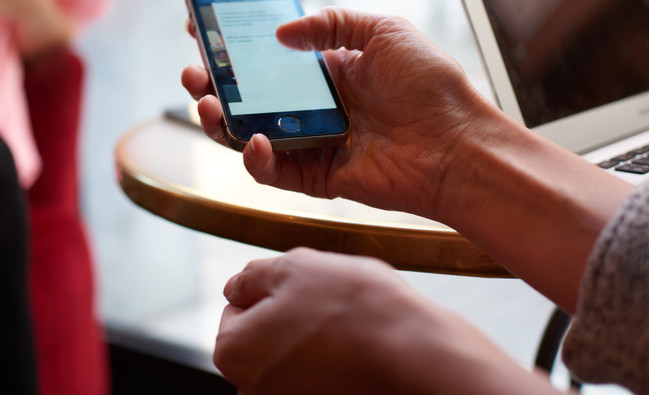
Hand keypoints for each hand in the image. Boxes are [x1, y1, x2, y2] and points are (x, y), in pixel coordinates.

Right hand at [181, 8, 500, 219]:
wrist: (459, 144)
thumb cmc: (431, 85)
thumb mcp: (383, 32)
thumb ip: (331, 24)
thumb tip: (279, 33)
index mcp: (327, 70)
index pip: (267, 56)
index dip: (232, 44)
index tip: (200, 28)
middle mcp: (313, 106)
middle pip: (248, 96)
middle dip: (213, 82)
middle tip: (194, 70)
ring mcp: (311, 142)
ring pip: (249, 133)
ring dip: (220, 119)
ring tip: (208, 101)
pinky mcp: (315, 177)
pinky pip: (271, 171)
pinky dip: (254, 158)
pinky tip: (253, 140)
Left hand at [215, 248, 555, 394]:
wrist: (415, 351)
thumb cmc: (354, 307)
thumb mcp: (293, 267)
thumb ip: (251, 276)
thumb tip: (235, 286)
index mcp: (232, 351)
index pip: (236, 308)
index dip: (270, 291)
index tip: (304, 292)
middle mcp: (251, 389)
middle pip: (263, 338)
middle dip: (289, 319)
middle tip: (327, 306)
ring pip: (294, 358)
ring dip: (314, 341)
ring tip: (348, 329)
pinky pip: (320, 377)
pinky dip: (334, 365)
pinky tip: (357, 353)